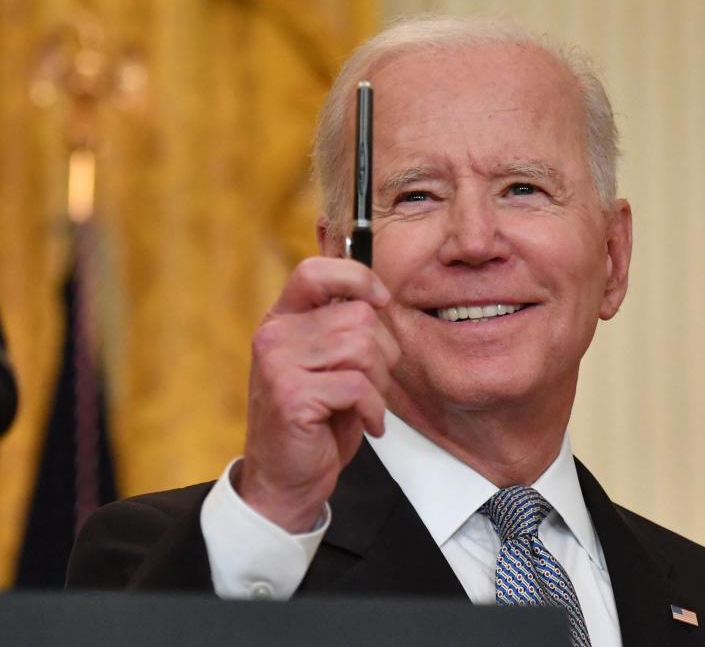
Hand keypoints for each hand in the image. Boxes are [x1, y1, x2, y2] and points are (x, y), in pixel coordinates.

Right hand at [237, 257, 399, 532]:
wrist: (286, 480)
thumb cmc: (316, 421)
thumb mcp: (330, 365)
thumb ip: (343, 329)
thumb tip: (380, 296)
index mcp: (283, 320)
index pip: (315, 271)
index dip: (357, 277)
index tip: (381, 301)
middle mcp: (274, 335)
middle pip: (358, 316)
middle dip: (383, 352)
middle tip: (372, 384)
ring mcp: (277, 363)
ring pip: (362, 349)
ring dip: (379, 383)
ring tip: (365, 404)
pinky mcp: (291, 394)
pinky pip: (358, 386)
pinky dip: (374, 409)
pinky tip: (367, 424)